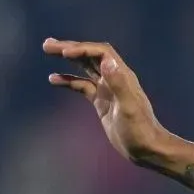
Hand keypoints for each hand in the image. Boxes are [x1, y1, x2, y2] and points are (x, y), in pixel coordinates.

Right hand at [44, 38, 163, 163]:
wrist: (146, 149)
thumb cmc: (140, 130)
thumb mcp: (128, 108)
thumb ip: (119, 84)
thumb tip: (107, 61)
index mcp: (123, 76)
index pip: (101, 53)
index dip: (83, 49)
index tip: (64, 53)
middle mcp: (115, 78)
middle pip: (90, 55)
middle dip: (69, 48)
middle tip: (47, 45)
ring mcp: (107, 89)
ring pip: (84, 67)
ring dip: (67, 58)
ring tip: (48, 50)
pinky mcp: (101, 101)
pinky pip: (82, 85)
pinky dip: (68, 80)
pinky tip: (53, 79)